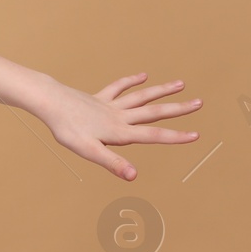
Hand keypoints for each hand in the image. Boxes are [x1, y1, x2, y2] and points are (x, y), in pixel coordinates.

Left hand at [38, 73, 201, 180]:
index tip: (197, 135)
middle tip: (200, 102)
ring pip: (141, 96)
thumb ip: (112, 162)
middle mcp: (119, 116)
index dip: (175, 137)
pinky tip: (143, 75)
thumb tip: (134, 176)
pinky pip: (118, 87)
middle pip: (153, 112)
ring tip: (181, 84)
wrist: (49, 103)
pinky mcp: (98, 97)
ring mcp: (109, 104)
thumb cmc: (67, 129)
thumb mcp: (88, 151)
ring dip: (161, 91)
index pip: (153, 135)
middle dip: (177, 109)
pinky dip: (130, 82)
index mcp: (120, 131)